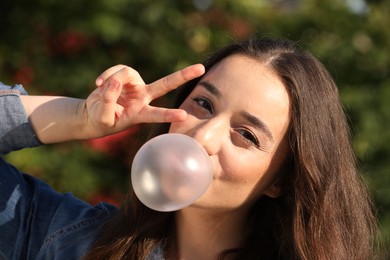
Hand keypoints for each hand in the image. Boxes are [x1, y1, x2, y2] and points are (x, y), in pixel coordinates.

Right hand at [82, 64, 204, 136]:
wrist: (92, 113)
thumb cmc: (100, 120)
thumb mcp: (102, 117)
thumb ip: (108, 101)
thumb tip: (114, 82)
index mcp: (140, 114)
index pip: (156, 114)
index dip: (169, 115)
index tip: (184, 116)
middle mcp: (143, 98)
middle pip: (165, 84)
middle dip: (183, 76)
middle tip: (201, 68)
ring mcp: (136, 86)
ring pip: (127, 73)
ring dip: (111, 79)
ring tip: (100, 88)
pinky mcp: (127, 76)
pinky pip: (118, 69)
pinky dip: (106, 74)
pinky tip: (98, 83)